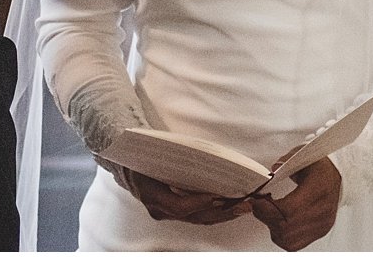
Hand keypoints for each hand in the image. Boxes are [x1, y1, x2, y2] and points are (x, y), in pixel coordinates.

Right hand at [103, 159, 251, 225]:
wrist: (127, 163)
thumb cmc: (140, 155)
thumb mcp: (150, 153)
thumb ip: (172, 158)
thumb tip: (200, 154)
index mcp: (151, 194)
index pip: (178, 207)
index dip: (198, 204)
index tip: (215, 196)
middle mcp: (160, 209)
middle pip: (195, 217)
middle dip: (222, 212)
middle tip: (243, 205)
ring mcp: (168, 213)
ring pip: (200, 219)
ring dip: (224, 214)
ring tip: (244, 207)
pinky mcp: (176, 212)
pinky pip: (199, 216)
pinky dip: (217, 212)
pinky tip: (232, 206)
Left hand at [251, 157, 341, 251]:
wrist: (339, 177)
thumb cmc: (319, 167)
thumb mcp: (303, 156)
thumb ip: (285, 162)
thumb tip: (272, 171)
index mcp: (319, 191)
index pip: (288, 209)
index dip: (265, 207)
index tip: (254, 199)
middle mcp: (322, 212)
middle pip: (284, 227)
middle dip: (264, 216)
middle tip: (257, 204)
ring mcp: (321, 225)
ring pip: (286, 239)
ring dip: (270, 226)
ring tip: (268, 211)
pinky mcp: (318, 232)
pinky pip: (293, 244)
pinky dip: (279, 234)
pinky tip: (277, 220)